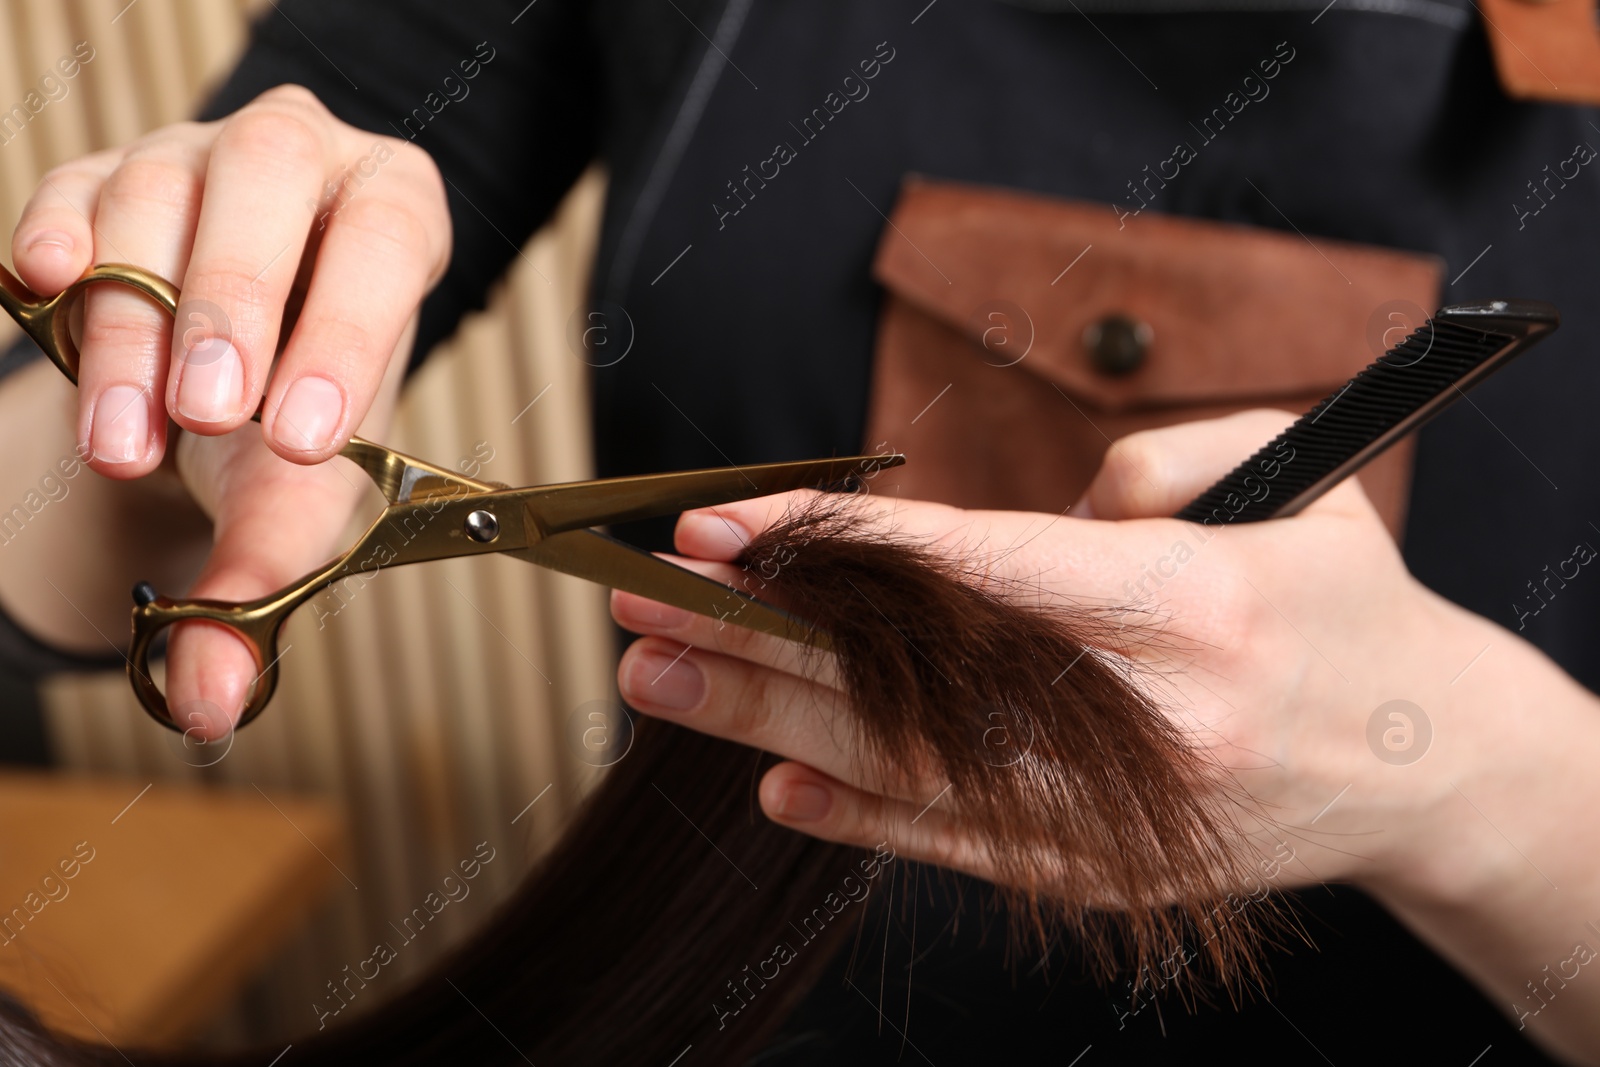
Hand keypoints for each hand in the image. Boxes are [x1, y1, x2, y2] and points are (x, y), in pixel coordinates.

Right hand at [7, 84, 450, 735]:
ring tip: (125, 435)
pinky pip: (69, 186)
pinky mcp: (98, 174)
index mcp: (394, 211)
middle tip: (205, 415)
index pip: (386, 245)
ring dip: (132, 321)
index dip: (344, 333)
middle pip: (269, 185)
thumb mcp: (304, 487)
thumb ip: (265, 578)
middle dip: (230, 304)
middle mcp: (302, 160)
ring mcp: (194, 156)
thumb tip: (210, 701)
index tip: (298, 438)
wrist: (217, 384)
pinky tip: (45, 285)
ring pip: (157, 193)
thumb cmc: (288, 418)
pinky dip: (55, 238)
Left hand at [610, 411, 1502, 902]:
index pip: (966, 573)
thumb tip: (988, 526)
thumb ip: (1132, 472)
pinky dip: (859, 815)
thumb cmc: (1346, 604)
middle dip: (758, 643)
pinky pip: (961, 846)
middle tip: (640, 608)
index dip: (830, 551)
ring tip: (661, 681)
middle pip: (905, 687)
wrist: (1436, 762)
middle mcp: (1146, 726)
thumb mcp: (1284, 484)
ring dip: (771, 723)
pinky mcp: (1109, 876)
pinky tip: (769, 778)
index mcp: (1189, 607)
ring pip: (913, 775)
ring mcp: (1123, 818)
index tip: (719, 530)